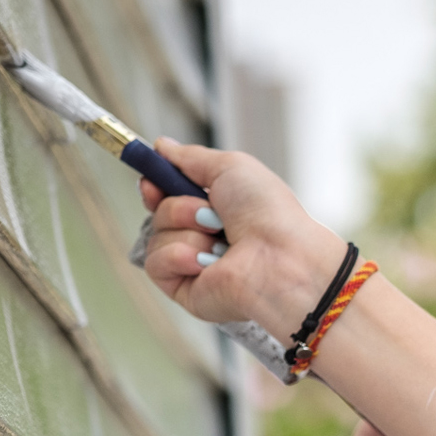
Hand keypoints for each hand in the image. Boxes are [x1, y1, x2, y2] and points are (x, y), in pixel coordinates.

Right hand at [137, 139, 346, 337]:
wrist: (283, 259)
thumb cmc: (269, 214)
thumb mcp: (231, 167)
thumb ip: (192, 158)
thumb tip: (162, 147)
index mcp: (218, 208)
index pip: (168, 196)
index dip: (155, 187)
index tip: (153, 182)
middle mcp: (206, 236)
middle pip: (157, 212)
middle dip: (175, 206)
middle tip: (207, 211)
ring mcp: (195, 263)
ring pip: (155, 235)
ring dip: (185, 229)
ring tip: (219, 238)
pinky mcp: (186, 287)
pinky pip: (155, 263)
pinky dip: (180, 256)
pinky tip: (207, 262)